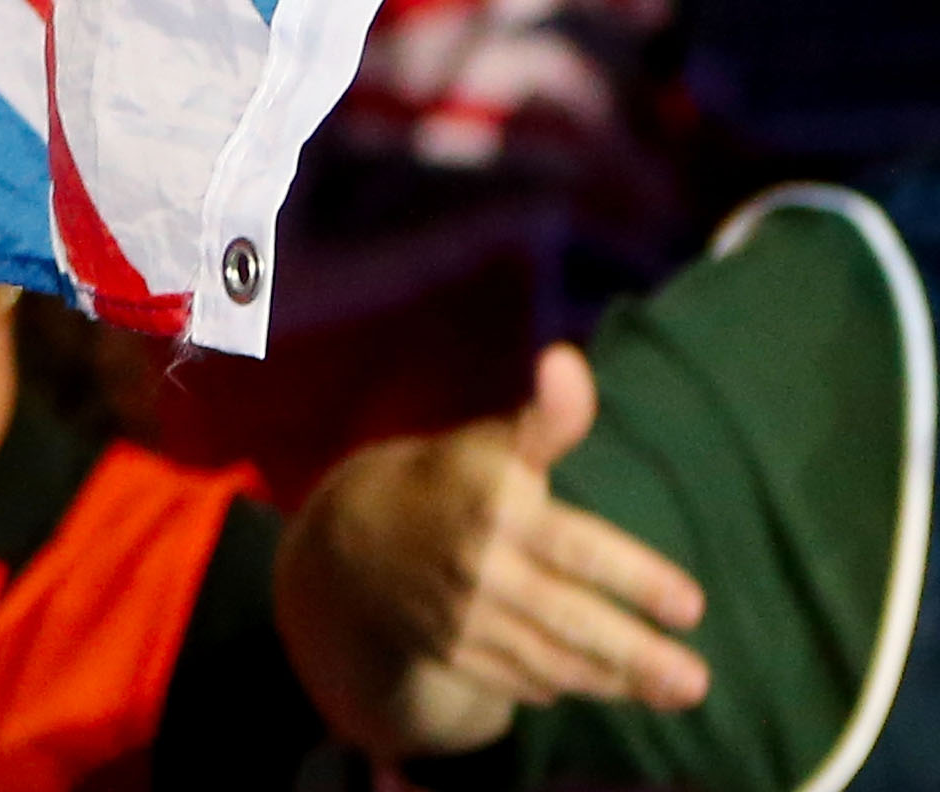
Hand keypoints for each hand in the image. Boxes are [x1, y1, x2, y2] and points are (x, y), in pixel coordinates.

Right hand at [281, 345, 709, 758]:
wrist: (357, 538)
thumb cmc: (453, 481)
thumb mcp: (493, 442)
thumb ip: (546, 418)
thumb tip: (568, 362)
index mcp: (494, 507)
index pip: (575, 548)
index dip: (635, 578)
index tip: (693, 607)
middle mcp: (476, 566)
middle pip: (568, 617)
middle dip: (636, 653)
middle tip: (696, 679)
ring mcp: (462, 616)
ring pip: (551, 658)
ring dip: (616, 681)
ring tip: (676, 692)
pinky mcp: (453, 654)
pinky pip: (520, 680)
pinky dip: (563, 685)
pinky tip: (606, 686)